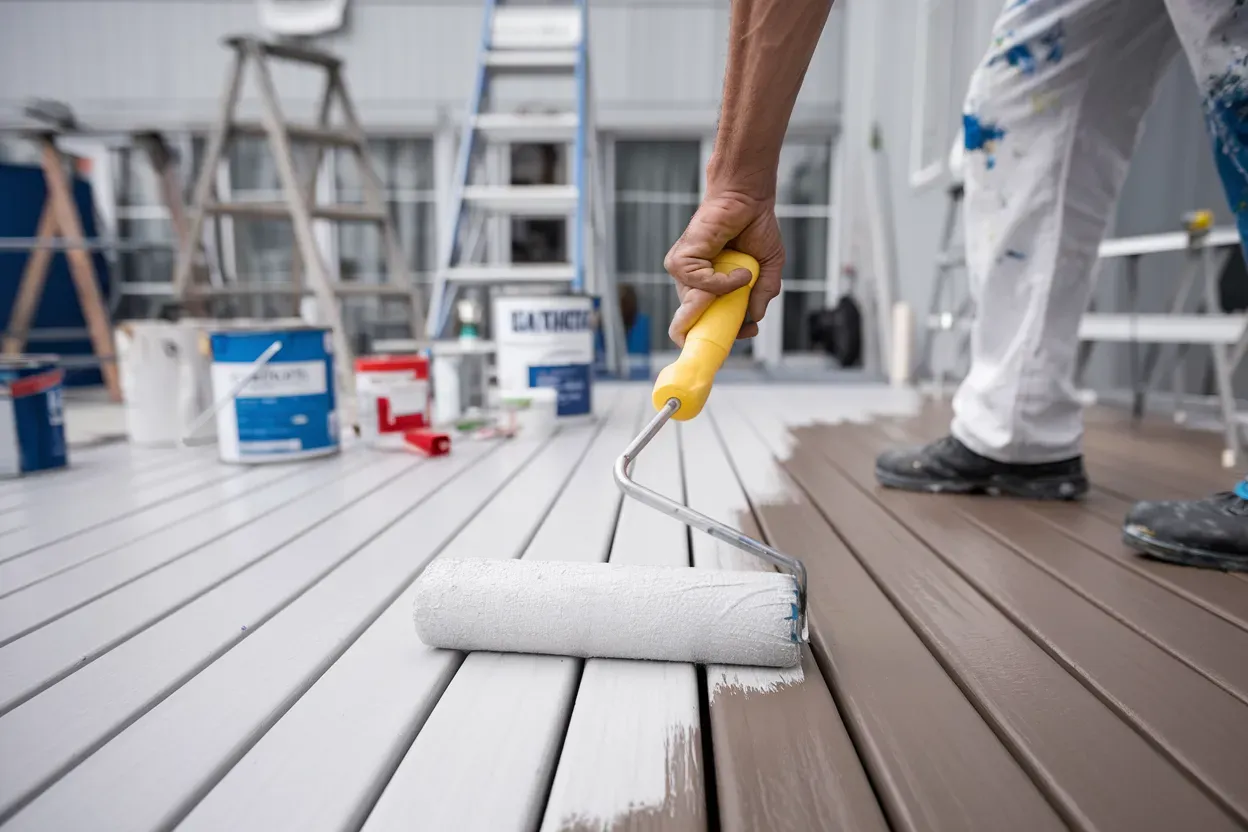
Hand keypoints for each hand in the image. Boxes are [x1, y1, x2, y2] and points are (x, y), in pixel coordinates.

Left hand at [663, 189, 783, 346]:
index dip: (721, 333)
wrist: (748, 199)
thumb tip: (755, 318)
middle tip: (743, 330)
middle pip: (694, 321)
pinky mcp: (680, 260)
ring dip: (724, 302)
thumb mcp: (767, 267)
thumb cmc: (756, 228)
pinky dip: (721, 284)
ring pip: (695, 307)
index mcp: (709, 287)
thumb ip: (763, 293)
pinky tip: (741, 272)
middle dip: (717, 330)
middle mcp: (693, 282)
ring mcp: (685, 272)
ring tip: (747, 281)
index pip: (705, 320)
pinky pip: (698, 285)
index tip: (746, 332)